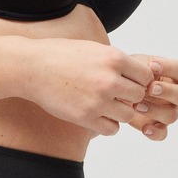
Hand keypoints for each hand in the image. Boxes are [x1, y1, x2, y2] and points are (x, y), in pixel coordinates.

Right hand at [26, 39, 155, 135]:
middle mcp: (109, 79)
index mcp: (114, 58)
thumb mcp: (94, 49)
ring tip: (105, 105)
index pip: (146, 76)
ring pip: (128, 115)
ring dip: (119, 112)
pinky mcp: (85, 117)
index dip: (138, 80)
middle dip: (130, 96)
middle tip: (115, 94)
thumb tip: (138, 75)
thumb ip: (116, 61)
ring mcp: (98, 100)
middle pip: (139, 96)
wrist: (31, 67)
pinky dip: (108, 124)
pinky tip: (97, 115)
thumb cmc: (61, 55)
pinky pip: (111, 129)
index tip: (126, 81)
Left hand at [126, 55, 177, 140]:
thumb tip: (148, 71)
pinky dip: (155, 132)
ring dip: (155, 110)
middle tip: (150, 88)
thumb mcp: (138, 64)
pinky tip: (145, 128)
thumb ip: (144, 67)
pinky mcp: (159, 125)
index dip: (170, 68)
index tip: (152, 66)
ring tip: (136, 105)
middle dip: (167, 91)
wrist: (118, 88)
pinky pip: (163, 133)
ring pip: (172, 115)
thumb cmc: (134, 72)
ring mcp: (171, 111)